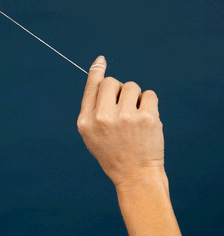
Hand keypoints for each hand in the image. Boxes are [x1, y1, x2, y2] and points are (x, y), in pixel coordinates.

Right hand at [77, 56, 164, 188]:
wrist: (135, 176)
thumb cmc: (113, 153)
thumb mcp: (92, 135)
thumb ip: (93, 109)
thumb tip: (102, 78)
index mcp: (85, 122)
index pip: (91, 88)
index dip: (97, 72)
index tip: (101, 60)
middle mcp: (102, 118)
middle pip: (112, 82)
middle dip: (119, 90)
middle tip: (123, 108)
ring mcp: (125, 117)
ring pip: (132, 86)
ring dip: (135, 97)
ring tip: (135, 118)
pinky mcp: (146, 118)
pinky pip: (149, 94)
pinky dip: (149, 103)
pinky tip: (146, 120)